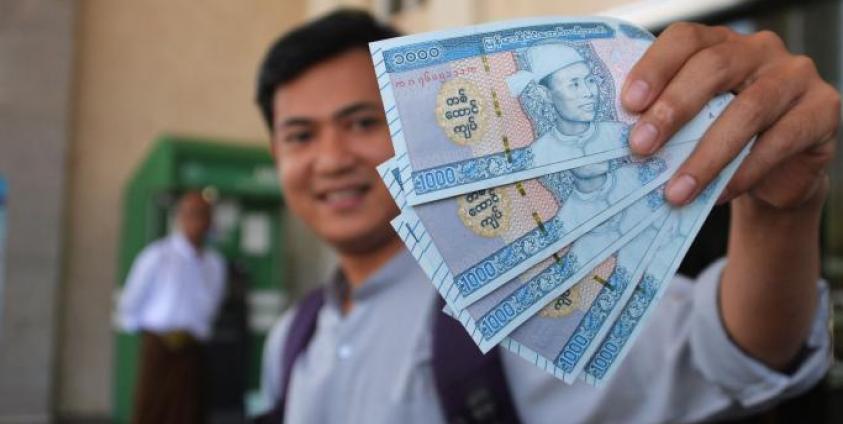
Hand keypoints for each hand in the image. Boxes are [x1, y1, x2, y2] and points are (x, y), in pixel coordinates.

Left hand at [622, 22, 838, 208]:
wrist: (775, 174)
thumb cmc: (719, 140)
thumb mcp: (691, 124)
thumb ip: (665, 118)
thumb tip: (622, 138)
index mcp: (719, 43)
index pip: (685, 39)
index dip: (654, 67)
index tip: (628, 104)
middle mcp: (758, 50)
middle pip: (713, 67)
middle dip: (672, 109)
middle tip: (640, 147)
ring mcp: (795, 76)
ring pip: (747, 110)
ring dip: (706, 156)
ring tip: (676, 190)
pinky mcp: (823, 109)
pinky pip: (780, 141)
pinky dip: (743, 172)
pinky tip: (718, 195)